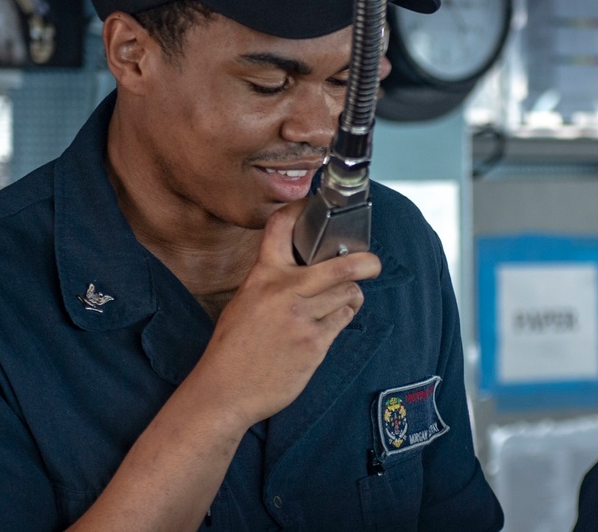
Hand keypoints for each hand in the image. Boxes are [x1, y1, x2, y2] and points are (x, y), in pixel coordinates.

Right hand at [199, 199, 380, 429]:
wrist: (225, 390)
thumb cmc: (232, 347)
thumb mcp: (245, 300)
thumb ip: (273, 281)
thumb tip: (305, 266)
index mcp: (262, 275)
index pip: (282, 227)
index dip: (303, 208)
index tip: (320, 207)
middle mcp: (284, 291)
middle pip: (340, 264)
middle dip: (365, 262)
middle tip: (372, 264)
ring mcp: (301, 318)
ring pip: (347, 292)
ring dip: (352, 295)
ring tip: (346, 299)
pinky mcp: (314, 344)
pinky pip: (343, 320)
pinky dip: (344, 317)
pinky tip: (334, 320)